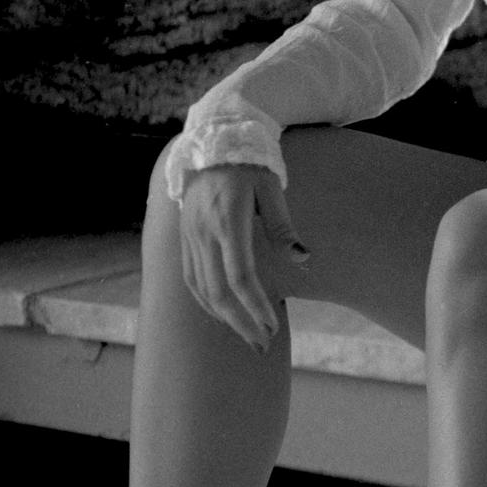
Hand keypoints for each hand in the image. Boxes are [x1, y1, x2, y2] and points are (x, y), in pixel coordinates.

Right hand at [177, 164, 307, 352]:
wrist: (210, 142)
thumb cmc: (249, 164)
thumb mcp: (271, 187)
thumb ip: (282, 224)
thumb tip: (302, 257)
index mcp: (227, 221)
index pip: (240, 276)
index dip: (255, 305)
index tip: (272, 326)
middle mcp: (203, 233)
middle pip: (218, 291)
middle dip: (241, 322)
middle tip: (264, 345)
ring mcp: (190, 237)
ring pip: (202, 289)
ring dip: (224, 318)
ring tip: (249, 337)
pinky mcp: (184, 239)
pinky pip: (191, 278)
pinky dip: (207, 302)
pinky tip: (224, 316)